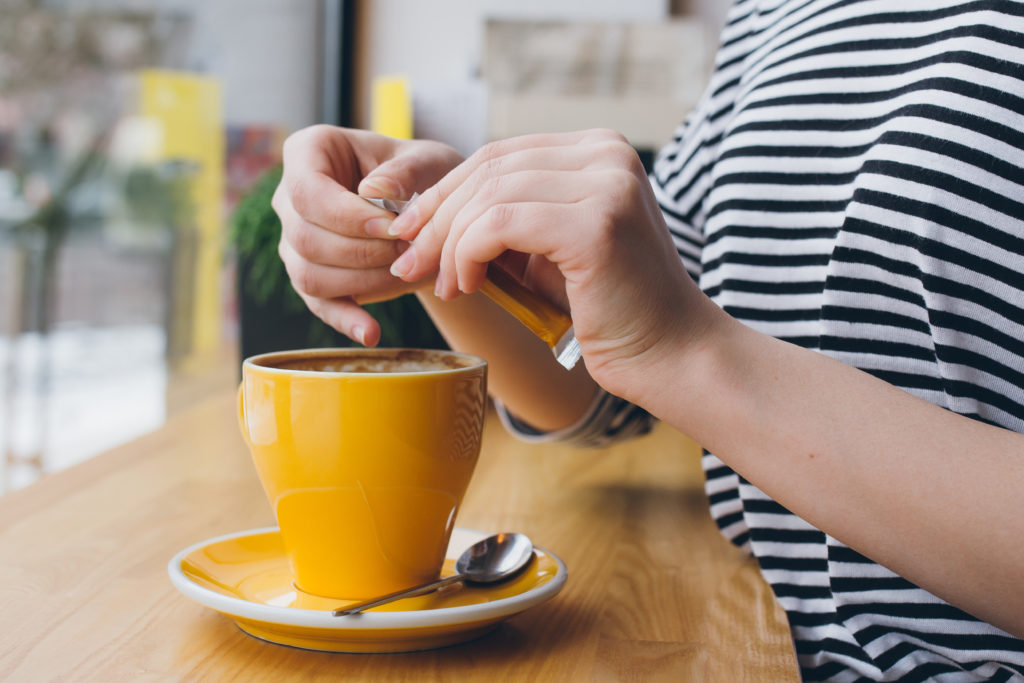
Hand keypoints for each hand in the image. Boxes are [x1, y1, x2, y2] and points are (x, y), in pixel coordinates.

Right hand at [272, 125, 462, 344]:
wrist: (428, 208)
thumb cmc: (424, 174)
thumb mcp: (426, 162)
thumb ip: (404, 172)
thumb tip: (371, 193)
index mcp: (309, 152)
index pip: (306, 191)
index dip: (346, 216)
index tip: (391, 227)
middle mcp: (289, 197)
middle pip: (304, 238)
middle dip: (362, 252)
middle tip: (410, 254)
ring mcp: (295, 240)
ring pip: (308, 274)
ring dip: (362, 282)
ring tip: (408, 277)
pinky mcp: (311, 275)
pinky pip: (318, 304)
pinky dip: (346, 320)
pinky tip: (372, 332)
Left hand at [386, 129, 716, 399]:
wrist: (668, 353)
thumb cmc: (608, 307)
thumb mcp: (550, 247)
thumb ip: (507, 218)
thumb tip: (426, 213)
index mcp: (600, 149)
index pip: (500, 155)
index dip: (445, 191)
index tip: (409, 230)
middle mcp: (608, 154)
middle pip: (489, 169)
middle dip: (437, 218)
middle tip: (409, 261)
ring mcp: (607, 185)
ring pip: (489, 196)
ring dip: (451, 244)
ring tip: (447, 284)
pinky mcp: (596, 225)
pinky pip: (499, 225)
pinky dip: (469, 255)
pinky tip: (467, 284)